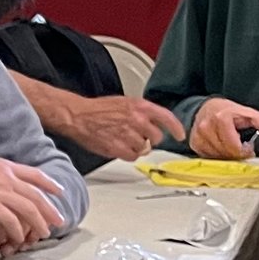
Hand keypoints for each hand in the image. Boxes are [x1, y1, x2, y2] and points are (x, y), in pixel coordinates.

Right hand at [0, 151, 67, 247]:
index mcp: (6, 167)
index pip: (35, 175)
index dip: (50, 184)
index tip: (59, 191)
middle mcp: (7, 178)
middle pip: (36, 195)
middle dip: (50, 210)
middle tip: (59, 220)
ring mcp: (0, 191)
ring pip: (29, 209)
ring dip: (39, 223)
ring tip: (44, 233)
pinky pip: (11, 220)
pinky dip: (17, 231)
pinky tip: (19, 238)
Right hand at [60, 90, 183, 161]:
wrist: (78, 116)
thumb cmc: (97, 110)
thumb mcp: (124, 103)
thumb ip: (141, 113)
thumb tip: (152, 124)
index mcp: (140, 106)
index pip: (167, 118)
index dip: (176, 128)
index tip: (180, 135)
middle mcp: (137, 120)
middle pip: (157, 137)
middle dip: (149, 139)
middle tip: (138, 137)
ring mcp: (128, 134)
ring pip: (144, 148)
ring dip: (136, 147)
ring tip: (123, 140)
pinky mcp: (119, 147)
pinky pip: (133, 156)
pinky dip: (128, 154)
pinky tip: (119, 147)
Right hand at [191, 97, 258, 160]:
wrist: (205, 107)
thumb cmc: (225, 110)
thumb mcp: (244, 110)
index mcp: (221, 118)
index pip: (234, 147)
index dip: (245, 151)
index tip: (249, 149)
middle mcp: (207, 127)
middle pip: (226, 153)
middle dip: (237, 154)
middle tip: (242, 149)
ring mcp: (199, 136)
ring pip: (217, 157)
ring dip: (227, 156)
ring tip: (232, 147)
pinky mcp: (194, 143)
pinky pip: (208, 157)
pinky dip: (217, 156)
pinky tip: (222, 148)